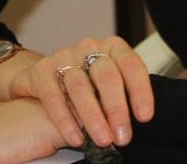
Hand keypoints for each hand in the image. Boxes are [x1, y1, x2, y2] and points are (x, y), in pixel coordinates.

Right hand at [7, 35, 153, 149]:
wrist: (44, 76)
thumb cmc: (86, 81)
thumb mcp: (107, 83)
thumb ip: (122, 95)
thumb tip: (138, 122)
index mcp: (112, 48)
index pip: (131, 65)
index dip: (140, 90)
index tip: (144, 116)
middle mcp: (89, 48)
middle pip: (107, 75)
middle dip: (117, 108)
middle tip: (122, 136)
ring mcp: (64, 57)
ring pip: (80, 87)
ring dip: (93, 117)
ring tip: (102, 140)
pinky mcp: (41, 71)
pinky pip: (53, 96)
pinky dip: (65, 120)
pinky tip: (75, 137)